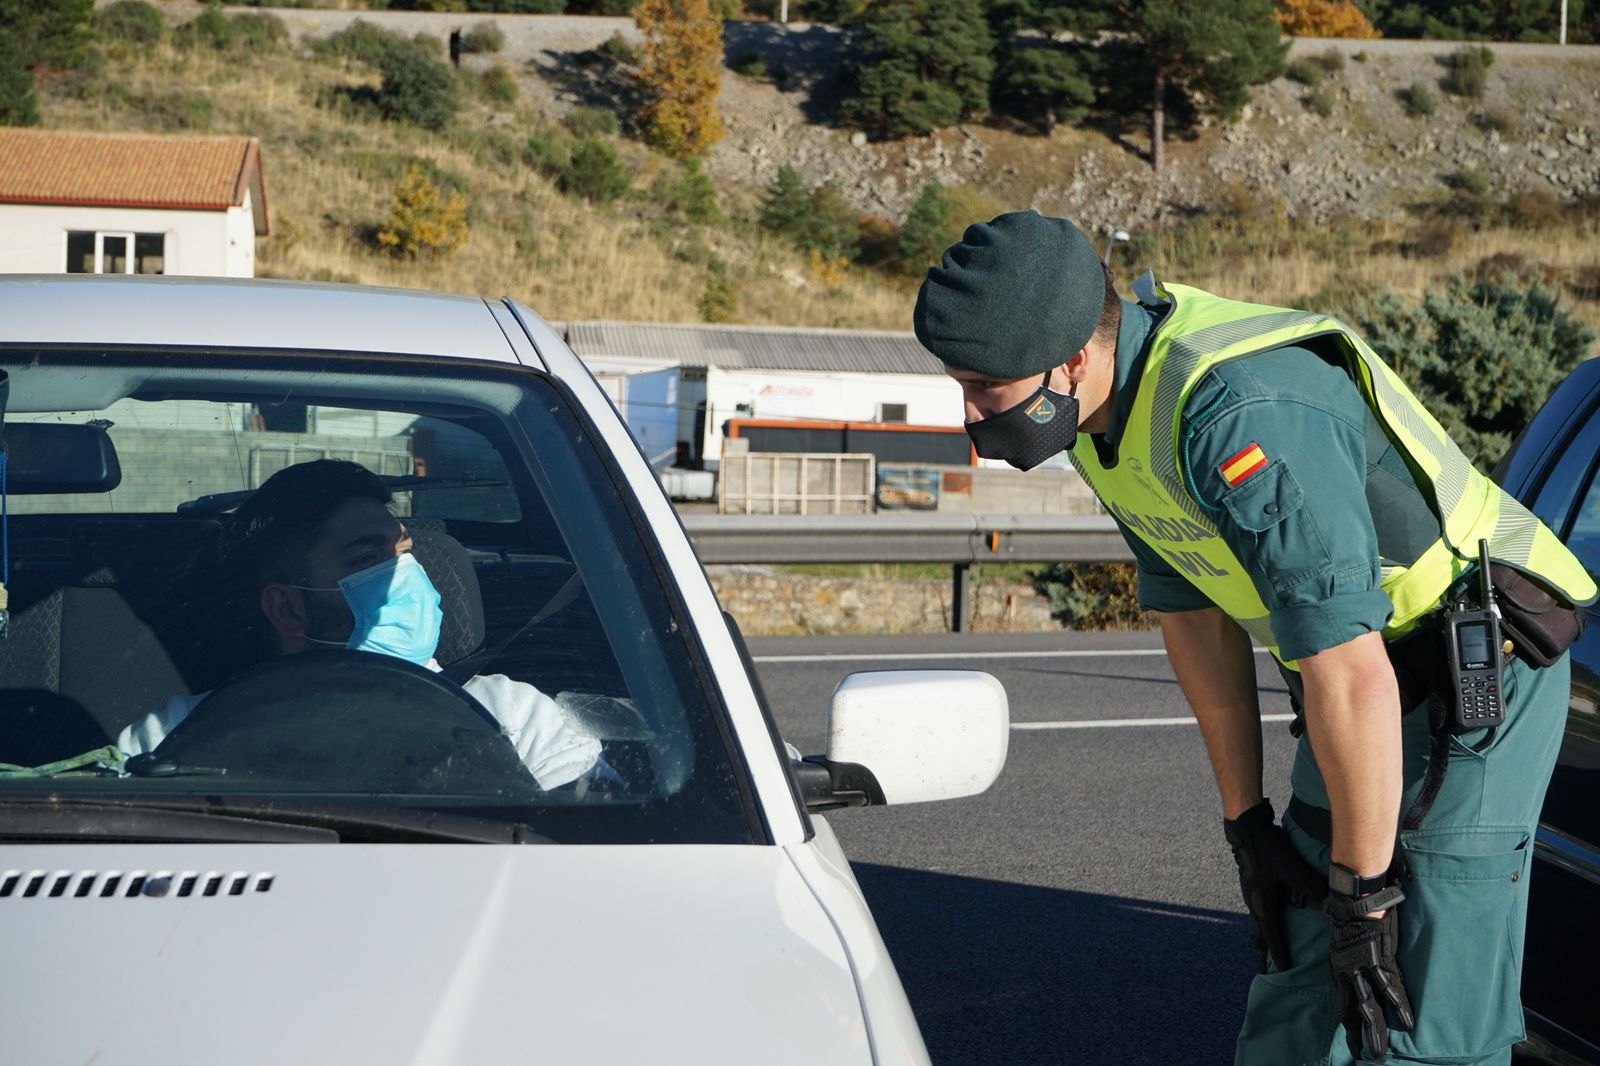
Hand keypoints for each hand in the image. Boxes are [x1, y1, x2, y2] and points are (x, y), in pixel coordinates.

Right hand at [1223, 799, 1327, 971]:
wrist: (1247, 830)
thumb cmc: (1269, 849)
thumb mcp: (1292, 867)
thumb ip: (1311, 885)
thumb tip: (1329, 901)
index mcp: (1263, 903)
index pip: (1272, 936)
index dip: (1279, 954)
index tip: (1284, 971)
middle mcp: (1254, 902)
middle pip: (1258, 935)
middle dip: (1262, 952)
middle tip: (1263, 969)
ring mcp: (1251, 894)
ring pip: (1257, 923)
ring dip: (1262, 938)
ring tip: (1266, 949)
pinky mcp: (1252, 886)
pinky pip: (1257, 913)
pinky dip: (1262, 924)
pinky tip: (1268, 920)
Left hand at [1328, 887, 1415, 1061]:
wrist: (1356, 901)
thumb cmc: (1351, 921)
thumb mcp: (1341, 946)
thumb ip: (1348, 963)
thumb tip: (1354, 976)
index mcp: (1339, 971)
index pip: (1343, 1005)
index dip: (1348, 1026)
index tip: (1353, 1044)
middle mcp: (1348, 973)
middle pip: (1355, 1011)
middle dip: (1361, 1036)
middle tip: (1368, 1056)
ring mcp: (1363, 968)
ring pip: (1369, 1006)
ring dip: (1376, 1030)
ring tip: (1380, 1051)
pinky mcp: (1379, 961)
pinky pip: (1390, 988)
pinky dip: (1400, 1006)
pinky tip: (1407, 1023)